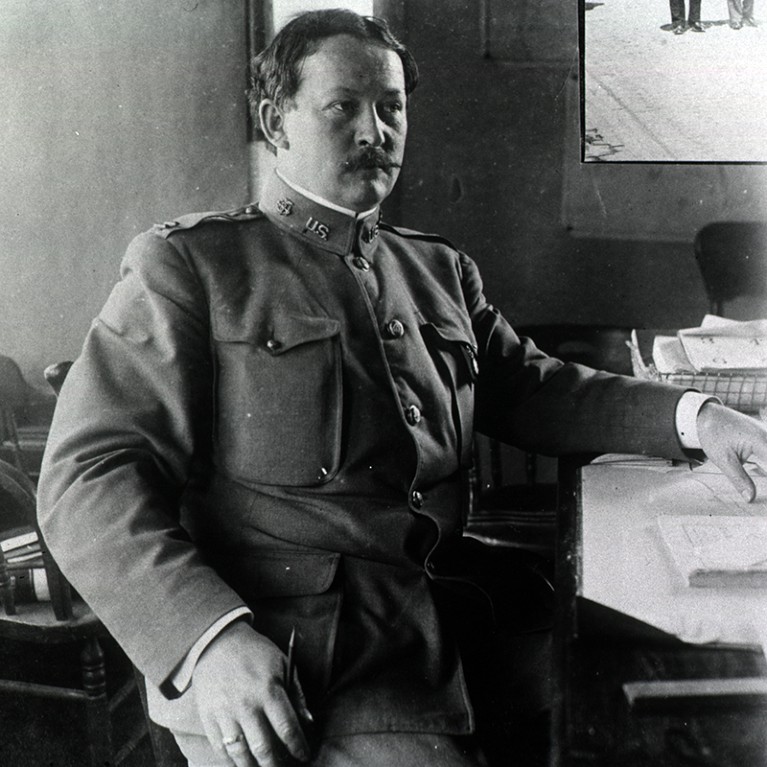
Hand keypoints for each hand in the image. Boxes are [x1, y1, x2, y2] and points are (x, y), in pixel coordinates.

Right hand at [192, 620, 311, 765]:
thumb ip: (297, 694)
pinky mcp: (208, 718)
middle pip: (264, 749)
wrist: (218, 642)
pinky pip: (221, 750)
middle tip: (283, 766)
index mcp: (268, 690)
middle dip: (276, 764)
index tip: (304, 755)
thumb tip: (308, 721)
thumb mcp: (283, 664)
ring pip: (241, 754)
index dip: (298, 747)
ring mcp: (225, 713)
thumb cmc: (255, 653)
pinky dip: (233, 761)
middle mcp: (246, 705)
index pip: (287, 729)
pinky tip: (243, 762)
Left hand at [696, 401, 766, 501]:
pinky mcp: (766, 437)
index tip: (766, 500)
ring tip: (766, 487)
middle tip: (761, 496)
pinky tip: (762, 475)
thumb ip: (739, 479)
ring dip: (765, 471)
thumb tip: (751, 499)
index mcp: (762, 441)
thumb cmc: (713, 434)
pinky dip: (766, 465)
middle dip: (766, 474)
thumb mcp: (723, 459)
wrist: (707, 414)